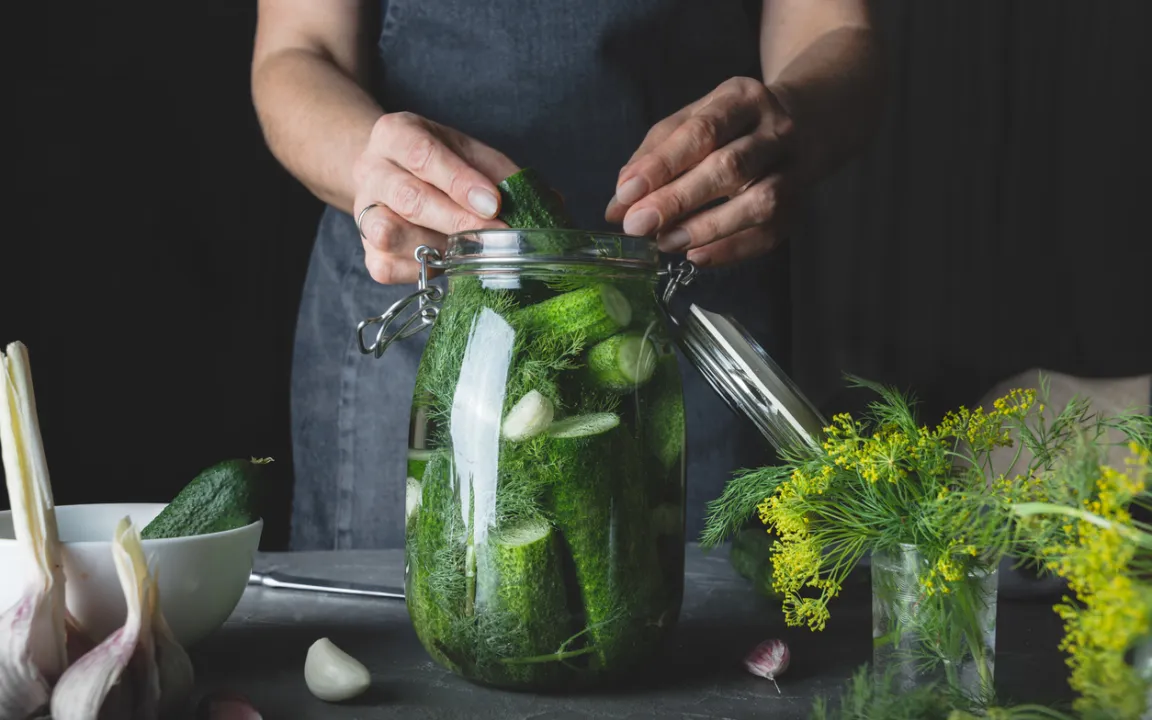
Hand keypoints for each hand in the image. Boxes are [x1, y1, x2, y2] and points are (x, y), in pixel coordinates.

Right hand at [353, 112, 518, 282]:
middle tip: (497, 235)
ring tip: (470, 250)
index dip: (460, 182)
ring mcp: (363, 211)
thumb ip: (504, 174)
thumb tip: (550, 203)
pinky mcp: (367, 250)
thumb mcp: (470, 154)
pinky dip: (421, 270)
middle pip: (409, 198)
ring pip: (390, 234)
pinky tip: (446, 262)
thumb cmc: (440, 163)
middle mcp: (371, 170)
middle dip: (458, 220)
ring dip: (437, 247)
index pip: (423, 154)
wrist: (393, 174)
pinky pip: (387, 267)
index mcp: (395, 134)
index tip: (493, 203)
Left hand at [605, 77, 797, 267]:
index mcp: (742, 99)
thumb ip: (653, 157)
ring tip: (665, 242)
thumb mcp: (692, 121)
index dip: (663, 164)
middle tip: (637, 225)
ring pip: (758, 203)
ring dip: (707, 227)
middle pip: (730, 167)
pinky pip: (769, 234)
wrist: (805, 124)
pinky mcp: (799, 207)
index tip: (627, 193)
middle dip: (678, 199)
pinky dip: (731, 249)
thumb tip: (618, 205)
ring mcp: (794, 170)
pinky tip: (697, 256)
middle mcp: (776, 130)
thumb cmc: (731, 125)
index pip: (701, 131)